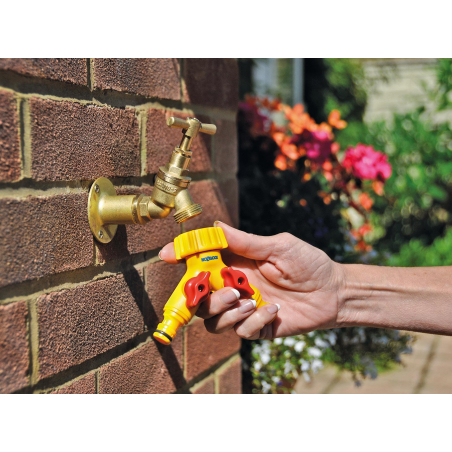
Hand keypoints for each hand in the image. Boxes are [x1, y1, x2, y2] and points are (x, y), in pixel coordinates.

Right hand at [159, 222, 344, 339]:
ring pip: (213, 319)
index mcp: (236, 263)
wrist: (333, 291)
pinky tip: (273, 310)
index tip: (167, 254)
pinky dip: (253, 321)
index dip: (182, 257)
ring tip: (249, 301)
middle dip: (203, 295)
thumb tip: (216, 225)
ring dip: (226, 312)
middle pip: (199, 295)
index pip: (201, 261)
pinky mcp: (256, 327)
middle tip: (227, 291)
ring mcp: (243, 308)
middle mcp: (234, 286)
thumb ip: (246, 241)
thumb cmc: (308, 263)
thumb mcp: (277, 246)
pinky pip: (240, 331)